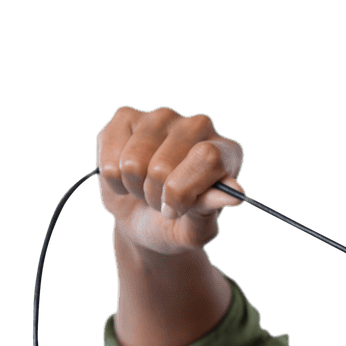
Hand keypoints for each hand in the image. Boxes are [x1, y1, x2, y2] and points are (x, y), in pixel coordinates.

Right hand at [97, 106, 244, 254]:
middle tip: (162, 201)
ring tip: (146, 188)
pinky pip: (109, 154)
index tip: (175, 211)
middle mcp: (197, 126)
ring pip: (133, 162)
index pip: (206, 158)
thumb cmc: (179, 223)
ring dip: (134, 186)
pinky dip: (113, 177)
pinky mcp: (126, 116)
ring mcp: (161, 118)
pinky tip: (126, 175)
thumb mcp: (197, 228)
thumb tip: (235, 194)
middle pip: (163, 165)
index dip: (183, 191)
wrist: (146, 220)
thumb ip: (212, 210)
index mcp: (225, 152)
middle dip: (156, 195)